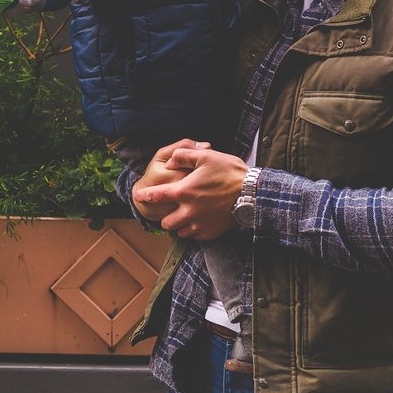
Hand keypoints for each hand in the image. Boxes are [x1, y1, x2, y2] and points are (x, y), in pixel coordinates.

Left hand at [132, 144, 249, 241]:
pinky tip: (198, 221)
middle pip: (165, 223)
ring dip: (178, 225)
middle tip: (171, 208)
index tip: (138, 196)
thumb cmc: (230, 172)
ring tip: (184, 216)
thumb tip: (169, 162)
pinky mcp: (211, 232)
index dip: (144, 196)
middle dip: (165, 216)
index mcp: (184, 192)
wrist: (254, 193)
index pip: (155, 196)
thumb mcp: (205, 156)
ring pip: (179, 232)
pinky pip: (195, 236)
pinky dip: (193, 230)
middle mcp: (188, 211)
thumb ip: (182, 156)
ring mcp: (200, 224)